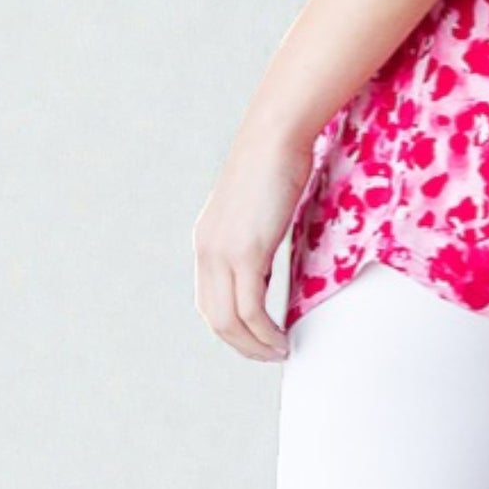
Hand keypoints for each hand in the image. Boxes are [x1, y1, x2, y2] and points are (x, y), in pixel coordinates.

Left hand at [193, 121, 313, 361]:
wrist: (276, 134)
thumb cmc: (276, 160)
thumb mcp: (257, 207)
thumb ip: (254, 237)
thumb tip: (267, 265)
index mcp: (206, 241)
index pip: (210, 301)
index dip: (232, 328)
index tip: (257, 338)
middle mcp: (206, 251)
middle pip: (215, 319)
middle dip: (242, 345)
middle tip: (269, 354)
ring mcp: (222, 253)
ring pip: (230, 322)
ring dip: (255, 345)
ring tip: (279, 351)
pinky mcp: (246, 252)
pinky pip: (251, 309)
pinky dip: (265, 332)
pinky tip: (282, 337)